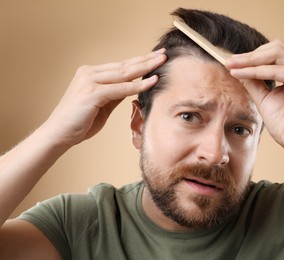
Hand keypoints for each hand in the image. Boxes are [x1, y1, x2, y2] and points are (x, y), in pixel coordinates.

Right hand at [44, 49, 166, 147]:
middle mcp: (89, 73)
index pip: (121, 65)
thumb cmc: (79, 122)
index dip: (139, 61)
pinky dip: (138, 85)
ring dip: (145, 67)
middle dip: (146, 60)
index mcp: (90, 74)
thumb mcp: (102, 104)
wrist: (58, 134)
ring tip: (162, 62)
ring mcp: (89, 81)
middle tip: (164, 54)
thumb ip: (115, 94)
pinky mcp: (92, 92)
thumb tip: (132, 87)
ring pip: (124, 73)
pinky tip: (152, 81)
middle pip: (124, 65)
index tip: (155, 57)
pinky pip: (121, 88)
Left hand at [226, 40, 283, 159]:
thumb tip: (238, 69)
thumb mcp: (265, 99)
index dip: (251, 56)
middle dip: (250, 54)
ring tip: (232, 66)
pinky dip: (257, 71)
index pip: (273, 54)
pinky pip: (278, 69)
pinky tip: (241, 74)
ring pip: (276, 53)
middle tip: (228, 62)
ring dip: (251, 59)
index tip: (229, 63)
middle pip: (275, 47)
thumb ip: (254, 83)